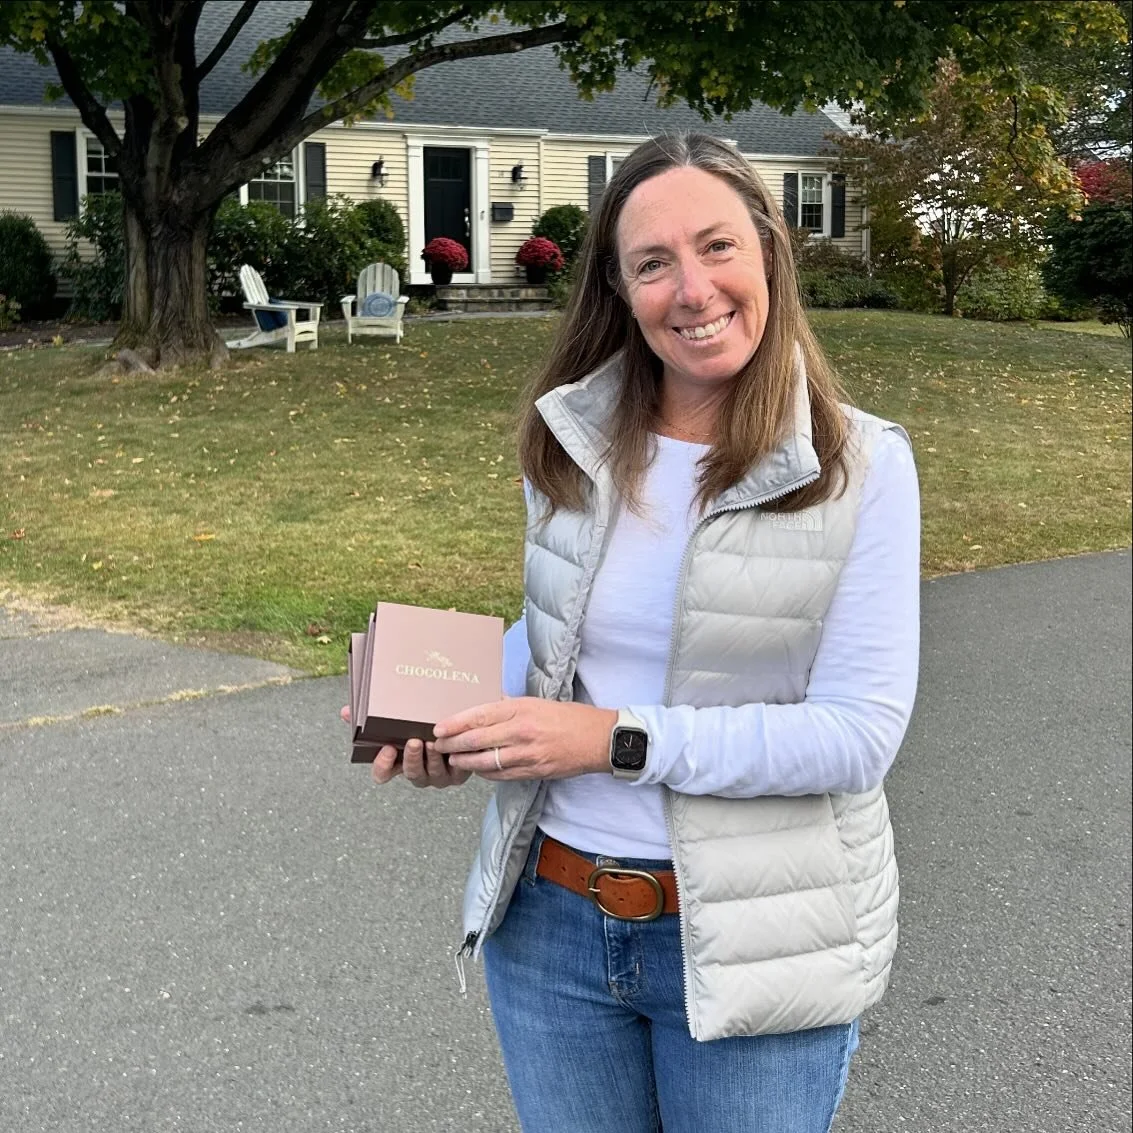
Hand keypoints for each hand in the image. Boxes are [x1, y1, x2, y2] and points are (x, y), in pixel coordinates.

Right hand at [341, 705, 468, 788]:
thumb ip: (371, 718)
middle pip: (410, 773)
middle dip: (412, 758)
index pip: (382, 773)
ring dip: (433, 758)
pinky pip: (457, 772)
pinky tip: (454, 747)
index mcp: (398, 763)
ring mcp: (437, 776)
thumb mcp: (398, 720)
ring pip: (433, 773)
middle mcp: (417, 772)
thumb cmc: (424, 725)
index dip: (382, 765)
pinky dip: (455, 759)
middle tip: (414, 741)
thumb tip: (345, 712)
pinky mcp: (459, 774)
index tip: (386, 749)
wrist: (461, 729)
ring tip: (434, 741)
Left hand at [433, 697, 616, 780]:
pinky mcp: (533, 772)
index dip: (455, 723)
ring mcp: (526, 755)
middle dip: (453, 744)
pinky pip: (501, 775)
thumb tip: (486, 708)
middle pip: (477, 740)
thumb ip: (510, 707)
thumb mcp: (537, 703)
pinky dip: (485, 773)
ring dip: (465, 762)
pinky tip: (477, 769)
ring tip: (453, 760)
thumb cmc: (569, 717)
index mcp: (521, 710)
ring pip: (485, 761)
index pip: (479, 716)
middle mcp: (521, 732)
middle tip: (438, 745)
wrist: (598, 739)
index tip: (439, 728)